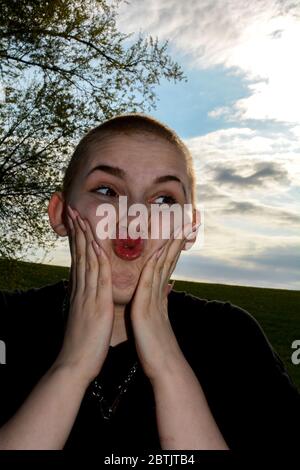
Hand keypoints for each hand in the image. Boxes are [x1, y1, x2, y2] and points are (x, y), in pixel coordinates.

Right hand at [54, 205, 113, 385]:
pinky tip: (95, 244)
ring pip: (86, 260)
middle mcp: (81, 289)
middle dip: (77, 230)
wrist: (75, 364)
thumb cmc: (83, 342)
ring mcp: (88, 295)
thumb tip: (87, 291)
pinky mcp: (97, 304)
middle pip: (79, 254)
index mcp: (80, 291)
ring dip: (84, 237)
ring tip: (80, 216)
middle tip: (73, 209)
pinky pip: (97, 277)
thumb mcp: (85, 316)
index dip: (78, 238)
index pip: (79, 258)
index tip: (76, 221)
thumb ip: (87, 300)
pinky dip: (97, 259)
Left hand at [130, 222, 199, 381]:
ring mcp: (154, 300)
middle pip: (168, 261)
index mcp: (158, 295)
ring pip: (162, 267)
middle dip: (177, 241)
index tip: (179, 231)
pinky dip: (154, 266)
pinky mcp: (147, 309)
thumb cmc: (157, 345)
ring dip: (170, 247)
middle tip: (187, 223)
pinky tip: (158, 254)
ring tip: (180, 230)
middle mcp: (158, 294)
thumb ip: (161, 301)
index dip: (173, 247)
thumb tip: (166, 287)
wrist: (164, 368)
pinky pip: (150, 283)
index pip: (166, 265)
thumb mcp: (158, 319)